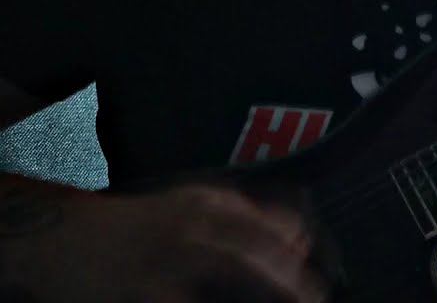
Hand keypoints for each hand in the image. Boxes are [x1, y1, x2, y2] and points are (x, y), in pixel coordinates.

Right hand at [31, 184, 326, 301]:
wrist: (58, 234)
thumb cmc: (132, 227)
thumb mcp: (187, 208)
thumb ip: (238, 220)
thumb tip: (298, 240)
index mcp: (209, 203)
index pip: (273, 223)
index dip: (300, 251)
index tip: (319, 276)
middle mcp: (195, 223)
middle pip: (260, 251)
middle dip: (293, 281)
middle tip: (315, 301)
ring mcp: (169, 255)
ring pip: (235, 273)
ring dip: (270, 293)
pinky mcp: (145, 287)